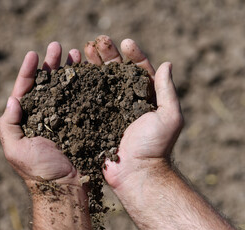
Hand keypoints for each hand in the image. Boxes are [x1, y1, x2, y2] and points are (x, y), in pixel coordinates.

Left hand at [0, 42, 83, 187]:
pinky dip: (81, 87)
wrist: (65, 190)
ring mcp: (61, 119)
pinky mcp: (77, 124)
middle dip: (50, 65)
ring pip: (62, 89)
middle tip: (57, 47)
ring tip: (74, 54)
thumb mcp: (15, 150)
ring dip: (67, 71)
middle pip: (45, 85)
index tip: (33, 54)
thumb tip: (12, 98)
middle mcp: (42, 117)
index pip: (24, 90)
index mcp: (25, 121)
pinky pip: (77, 101)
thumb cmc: (39, 172)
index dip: (28, 71)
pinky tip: (86, 74)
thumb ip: (8, 125)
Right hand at [84, 35, 183, 188]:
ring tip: (84, 49)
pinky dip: (81, 85)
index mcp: (145, 98)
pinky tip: (74, 72)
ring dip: (92, 65)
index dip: (133, 55)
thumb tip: (167, 63)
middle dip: (108, 55)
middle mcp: (126, 102)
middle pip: (116, 73)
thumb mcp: (169, 117)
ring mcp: (108, 110)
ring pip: (99, 82)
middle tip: (99, 41)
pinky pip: (86, 100)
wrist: (135, 174)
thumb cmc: (155, 146)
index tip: (126, 42)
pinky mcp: (94, 120)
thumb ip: (167, 91)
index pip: (139, 70)